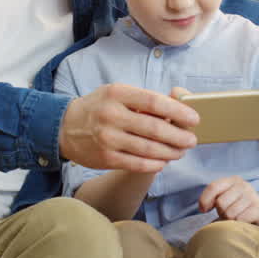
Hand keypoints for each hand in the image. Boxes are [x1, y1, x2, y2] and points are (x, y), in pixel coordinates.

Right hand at [59, 83, 198, 172]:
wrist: (64, 127)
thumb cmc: (98, 107)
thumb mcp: (116, 93)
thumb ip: (143, 99)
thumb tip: (177, 106)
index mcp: (117, 93)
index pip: (154, 102)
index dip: (178, 111)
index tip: (194, 119)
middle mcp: (112, 115)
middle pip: (154, 128)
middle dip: (179, 136)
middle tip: (192, 140)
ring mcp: (108, 138)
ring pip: (148, 149)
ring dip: (170, 152)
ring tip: (180, 152)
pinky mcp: (105, 158)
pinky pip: (137, 163)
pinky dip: (154, 164)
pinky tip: (163, 162)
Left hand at [199, 175, 258, 226]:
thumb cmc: (242, 208)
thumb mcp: (228, 199)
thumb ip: (215, 200)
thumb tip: (201, 208)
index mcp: (232, 180)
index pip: (213, 187)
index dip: (204, 200)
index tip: (203, 210)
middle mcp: (242, 185)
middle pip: (220, 203)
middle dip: (221, 213)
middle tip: (228, 214)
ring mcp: (252, 195)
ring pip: (229, 213)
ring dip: (231, 220)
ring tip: (237, 217)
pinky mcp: (258, 208)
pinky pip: (240, 219)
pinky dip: (239, 224)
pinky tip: (245, 220)